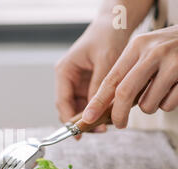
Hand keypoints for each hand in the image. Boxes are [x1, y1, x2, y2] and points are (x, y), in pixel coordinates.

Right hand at [55, 16, 130, 132]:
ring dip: (92, 117)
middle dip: (82, 121)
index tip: (78, 133)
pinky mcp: (89, 86)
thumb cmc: (106, 37)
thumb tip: (95, 111)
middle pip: (70, 108)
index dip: (69, 120)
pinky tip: (110, 114)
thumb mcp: (105, 61)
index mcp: (64, 72)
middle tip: (99, 130)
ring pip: (81, 108)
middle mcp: (68, 80)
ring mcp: (78, 84)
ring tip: (107, 124)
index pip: (62, 101)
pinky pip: (92, 103)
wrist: (115, 25)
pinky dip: (100, 110)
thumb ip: (99, 86)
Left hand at [83, 19, 177, 127]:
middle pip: (125, 93)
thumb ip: (126, 73)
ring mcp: (175, 65)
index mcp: (137, 46)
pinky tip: (174, 88)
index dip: (97, 101)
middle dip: (118, 114)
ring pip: (148, 104)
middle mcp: (154, 54)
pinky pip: (168, 105)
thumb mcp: (143, 50)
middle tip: (119, 123)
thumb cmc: (167, 47)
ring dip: (149, 106)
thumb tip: (105, 105)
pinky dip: (166, 104)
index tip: (88, 117)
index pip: (111, 79)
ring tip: (159, 89)